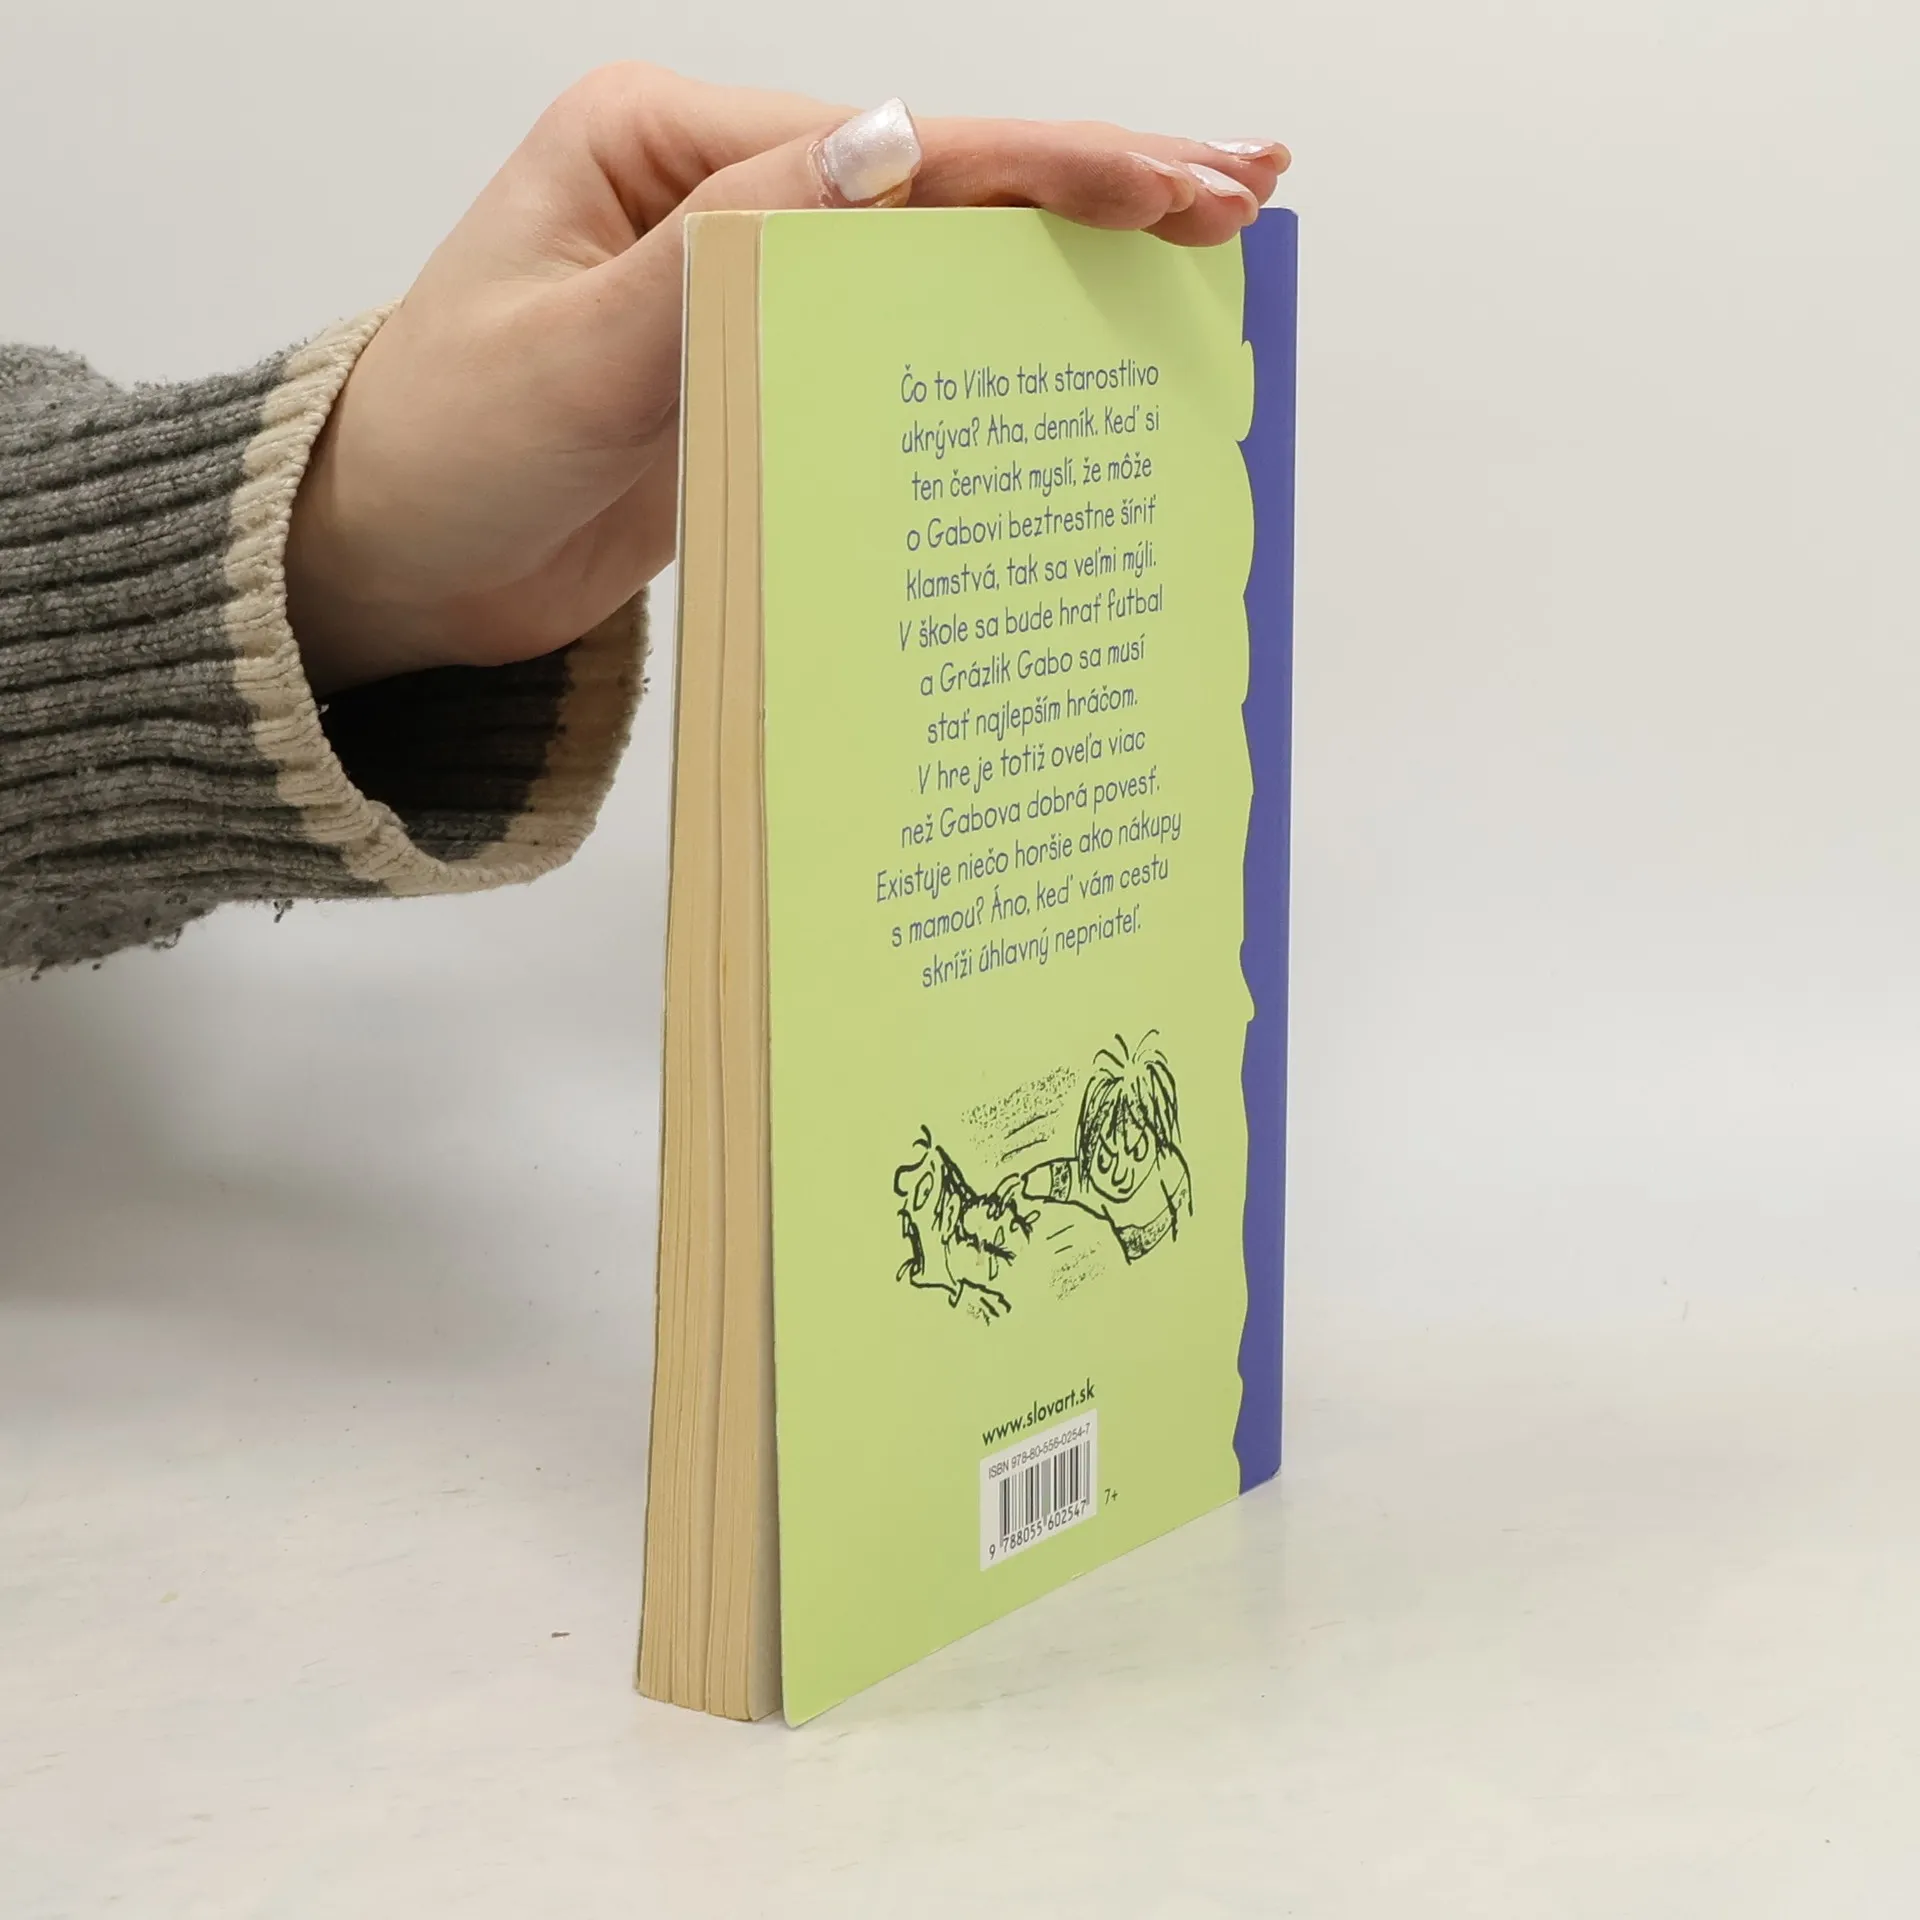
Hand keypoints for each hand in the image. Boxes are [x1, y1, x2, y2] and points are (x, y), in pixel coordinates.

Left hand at [284, 66, 1287, 695]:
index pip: (890, 146)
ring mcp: (742, 285)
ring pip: (928, 264)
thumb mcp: (574, 351)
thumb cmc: (441, 453)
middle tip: (1243, 193)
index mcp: (662, 144)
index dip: (1044, 166)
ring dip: (1058, 263)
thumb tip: (888, 148)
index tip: (1176, 185)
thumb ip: (730, 251)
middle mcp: (715, 194)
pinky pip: (887, 349)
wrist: (389, 570)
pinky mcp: (754, 372)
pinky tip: (1072, 354)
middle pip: (933, 184)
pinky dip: (983, 349)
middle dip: (1093, 187)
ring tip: (1199, 255)